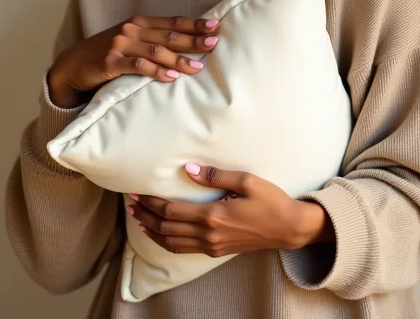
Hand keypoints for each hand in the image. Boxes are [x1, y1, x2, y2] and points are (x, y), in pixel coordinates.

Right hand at [47, 15, 218, 108]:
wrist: (73, 64)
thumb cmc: (107, 54)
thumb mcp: (130, 41)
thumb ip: (152, 40)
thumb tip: (185, 46)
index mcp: (139, 22)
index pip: (173, 22)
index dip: (194, 24)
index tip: (215, 26)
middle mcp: (131, 30)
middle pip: (168, 35)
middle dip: (192, 40)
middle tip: (213, 44)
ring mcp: (120, 45)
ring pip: (156, 51)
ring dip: (178, 59)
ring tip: (197, 67)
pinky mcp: (110, 62)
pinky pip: (137, 66)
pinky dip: (156, 71)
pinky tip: (170, 76)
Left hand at [126, 164, 334, 256]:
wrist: (289, 228)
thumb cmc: (271, 200)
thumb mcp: (246, 181)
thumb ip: (216, 176)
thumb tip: (187, 169)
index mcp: (213, 216)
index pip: (172, 211)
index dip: (152, 203)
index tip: (138, 193)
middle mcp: (208, 234)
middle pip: (167, 228)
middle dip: (146, 216)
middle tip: (130, 204)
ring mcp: (212, 246)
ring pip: (172, 243)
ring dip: (152, 231)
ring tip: (137, 219)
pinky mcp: (217, 250)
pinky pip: (184, 249)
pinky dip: (166, 242)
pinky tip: (159, 235)